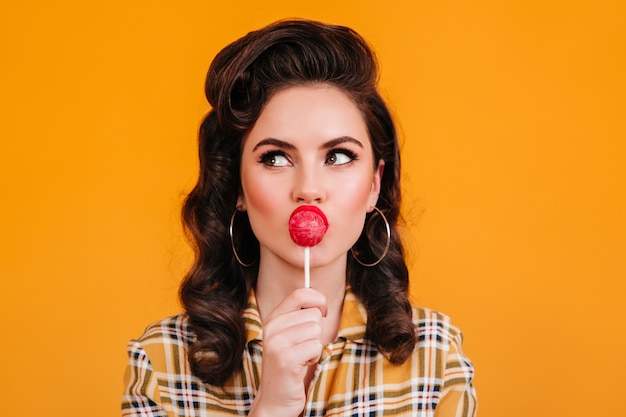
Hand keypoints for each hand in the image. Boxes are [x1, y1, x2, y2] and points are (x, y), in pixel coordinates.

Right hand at [249, 288, 326, 416]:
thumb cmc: (290, 365)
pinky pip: (316, 346)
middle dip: (316, 332)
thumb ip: (300, 316)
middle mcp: (271, 327)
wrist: (276, 398)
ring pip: (316, 330)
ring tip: (301, 357)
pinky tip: (301, 365)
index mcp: (273, 318)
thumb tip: (320, 301)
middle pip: (314, 314)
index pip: (300, 294)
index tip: (323, 312)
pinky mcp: (285, 359)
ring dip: (315, 346)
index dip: (318, 300)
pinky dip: (314, 358)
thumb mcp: (290, 335)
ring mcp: (276, 343)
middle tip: (303, 347)